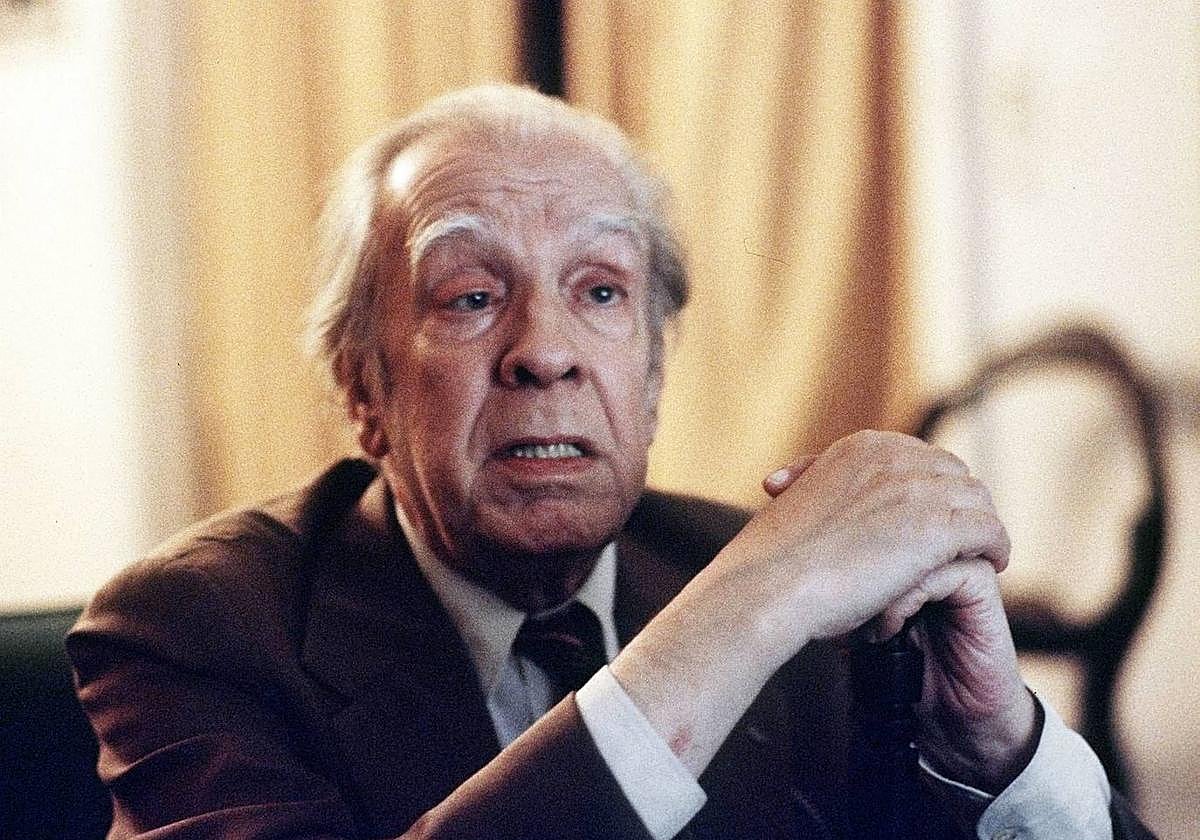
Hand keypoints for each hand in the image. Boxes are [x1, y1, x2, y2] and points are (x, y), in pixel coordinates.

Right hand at [613, 430, 1029, 781]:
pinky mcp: (936, 528)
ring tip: (981, 553)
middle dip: (959, 505)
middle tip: (963, 538)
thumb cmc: (774, 558)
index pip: (921, 457)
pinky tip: (992, 564)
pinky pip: (989, 530)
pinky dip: (995, 546)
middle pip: (954, 473)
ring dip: (981, 525)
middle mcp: (893, 456)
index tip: (934, 517)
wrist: (770, 584)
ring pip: (977, 499)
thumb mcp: (798, 502)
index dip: (932, 489)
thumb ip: (823, 489)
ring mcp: (917, 489)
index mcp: (862, 446)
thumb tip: (817, 497)